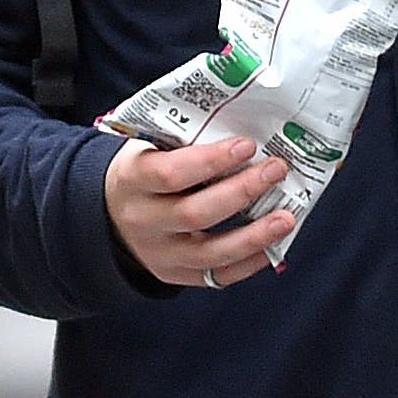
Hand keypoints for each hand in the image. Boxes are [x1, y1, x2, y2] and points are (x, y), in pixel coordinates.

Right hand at [104, 137, 294, 288]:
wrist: (111, 214)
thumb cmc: (146, 169)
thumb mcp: (150, 147)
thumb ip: (186, 138)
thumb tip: (247, 121)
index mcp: (133, 180)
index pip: (170, 173)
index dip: (211, 161)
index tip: (247, 145)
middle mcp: (143, 221)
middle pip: (194, 213)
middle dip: (242, 191)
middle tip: (276, 169)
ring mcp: (159, 254)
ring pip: (209, 253)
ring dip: (254, 236)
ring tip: (287, 218)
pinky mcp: (176, 274)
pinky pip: (217, 277)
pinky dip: (249, 263)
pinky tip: (275, 245)